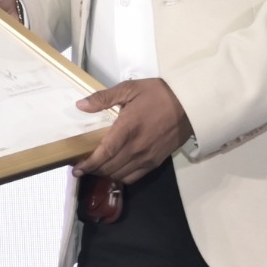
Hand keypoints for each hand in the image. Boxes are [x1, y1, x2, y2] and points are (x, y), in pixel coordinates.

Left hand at [72, 77, 192, 184]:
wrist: (190, 104)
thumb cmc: (158, 94)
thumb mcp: (129, 89)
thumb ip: (103, 98)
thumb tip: (80, 105)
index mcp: (127, 129)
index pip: (103, 154)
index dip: (88, 164)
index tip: (76, 169)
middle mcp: (136, 148)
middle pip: (109, 167)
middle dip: (93, 170)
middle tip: (82, 167)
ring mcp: (147, 157)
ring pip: (120, 175)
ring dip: (105, 174)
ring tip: (96, 169)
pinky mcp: (156, 161)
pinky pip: (134, 177)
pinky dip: (121, 177)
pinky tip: (115, 171)